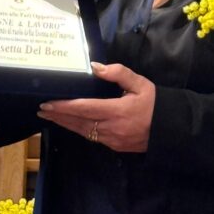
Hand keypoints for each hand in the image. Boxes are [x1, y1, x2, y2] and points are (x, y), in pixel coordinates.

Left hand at [37, 62, 154, 152]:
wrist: (171, 130)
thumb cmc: (156, 104)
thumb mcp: (140, 84)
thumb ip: (118, 74)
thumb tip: (95, 67)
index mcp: (117, 111)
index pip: (83, 108)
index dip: (63, 107)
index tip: (47, 103)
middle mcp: (111, 128)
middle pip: (78, 122)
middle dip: (58, 116)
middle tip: (41, 110)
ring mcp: (112, 140)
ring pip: (82, 131)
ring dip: (65, 124)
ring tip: (50, 117)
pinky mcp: (114, 146)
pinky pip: (91, 136)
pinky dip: (78, 129)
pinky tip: (70, 124)